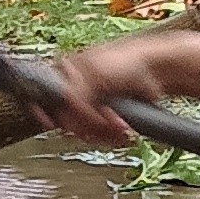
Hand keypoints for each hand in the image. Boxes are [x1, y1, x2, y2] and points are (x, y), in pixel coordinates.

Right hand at [24, 32, 175, 141]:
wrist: (157, 70)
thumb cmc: (126, 61)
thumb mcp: (95, 74)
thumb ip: (74, 95)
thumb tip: (61, 113)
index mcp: (62, 74)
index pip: (42, 98)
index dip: (45, 113)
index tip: (53, 123)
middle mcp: (71, 91)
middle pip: (63, 121)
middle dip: (86, 123)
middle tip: (104, 118)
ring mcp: (88, 107)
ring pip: (81, 133)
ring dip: (101, 132)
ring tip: (119, 124)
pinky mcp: (103, 121)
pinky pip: (97, 137)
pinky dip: (110, 136)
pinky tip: (122, 130)